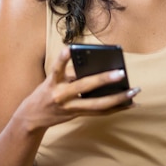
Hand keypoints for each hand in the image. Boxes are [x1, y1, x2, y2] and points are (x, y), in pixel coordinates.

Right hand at [17, 47, 140, 130]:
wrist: (31, 117)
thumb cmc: (45, 92)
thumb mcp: (52, 80)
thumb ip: (70, 73)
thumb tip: (97, 68)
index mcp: (53, 82)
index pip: (57, 68)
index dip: (63, 59)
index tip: (69, 48)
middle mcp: (61, 95)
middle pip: (84, 86)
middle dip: (103, 79)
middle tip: (121, 72)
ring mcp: (70, 107)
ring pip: (97, 105)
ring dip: (118, 98)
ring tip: (133, 91)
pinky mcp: (76, 115)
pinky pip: (99, 113)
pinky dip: (116, 108)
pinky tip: (129, 104)